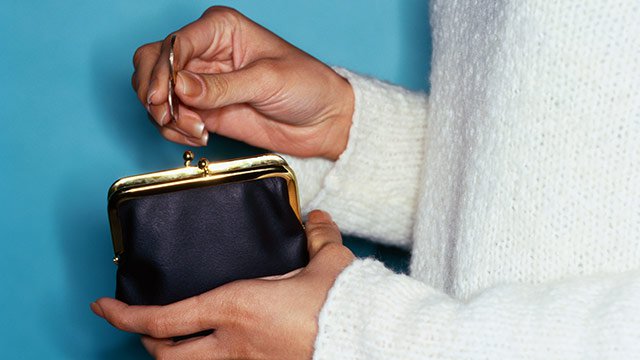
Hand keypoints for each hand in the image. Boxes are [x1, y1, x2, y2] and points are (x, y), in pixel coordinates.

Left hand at [91, 210, 353, 358]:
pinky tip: (217, 351)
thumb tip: (318, 218)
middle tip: (142, 323)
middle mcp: (231, 342)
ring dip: (173, 355)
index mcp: (235, 306)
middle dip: (145, 339)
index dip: (125, 315)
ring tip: (173, 339)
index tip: (105, 306)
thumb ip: (318, 236)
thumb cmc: (340, 307)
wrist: (362, 342)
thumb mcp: (329, 263)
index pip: (164, 318)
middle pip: (165, 353)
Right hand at [133, 6, 353, 159]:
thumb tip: (179, 88)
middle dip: (154, 92)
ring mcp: (202, 83)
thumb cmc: (306, 86)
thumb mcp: (266, 80)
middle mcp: (206, 52)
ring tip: (196, 129)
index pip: (174, 43)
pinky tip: (199, 135)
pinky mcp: (205, 110)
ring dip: (166, 116)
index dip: (161, 70)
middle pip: (152, 63)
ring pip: (156, 93)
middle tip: (168, 116)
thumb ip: (221, 87)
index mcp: (221, 29)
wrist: (323, 121)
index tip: (161, 98)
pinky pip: (171, 119)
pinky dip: (175, 130)